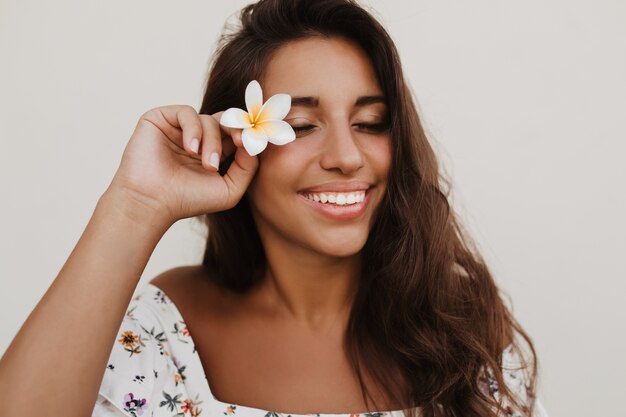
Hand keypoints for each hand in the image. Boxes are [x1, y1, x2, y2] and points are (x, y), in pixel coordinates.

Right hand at [108, 105, 257, 224]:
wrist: (152, 203)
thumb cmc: (187, 200)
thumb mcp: (230, 190)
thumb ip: (248, 168)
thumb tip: (255, 144)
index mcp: (212, 152)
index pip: (235, 134)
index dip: (246, 135)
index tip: (250, 143)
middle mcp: (196, 138)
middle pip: (225, 121)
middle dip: (236, 130)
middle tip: (240, 143)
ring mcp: (178, 128)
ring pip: (209, 119)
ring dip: (213, 141)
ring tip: (207, 164)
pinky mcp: (160, 119)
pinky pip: (187, 113)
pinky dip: (194, 129)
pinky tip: (190, 150)